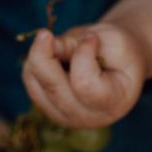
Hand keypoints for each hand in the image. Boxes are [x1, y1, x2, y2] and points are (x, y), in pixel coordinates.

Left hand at [22, 25, 147, 128]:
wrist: (120, 61)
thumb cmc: (121, 50)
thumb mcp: (111, 39)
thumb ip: (82, 43)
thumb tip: (47, 46)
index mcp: (113, 103)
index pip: (84, 84)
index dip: (83, 53)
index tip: (92, 38)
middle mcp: (87, 118)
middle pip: (53, 88)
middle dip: (45, 53)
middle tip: (49, 33)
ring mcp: (65, 116)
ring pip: (36, 83)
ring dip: (40, 56)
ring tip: (61, 46)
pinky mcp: (48, 107)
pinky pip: (30, 80)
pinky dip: (36, 61)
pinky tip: (53, 55)